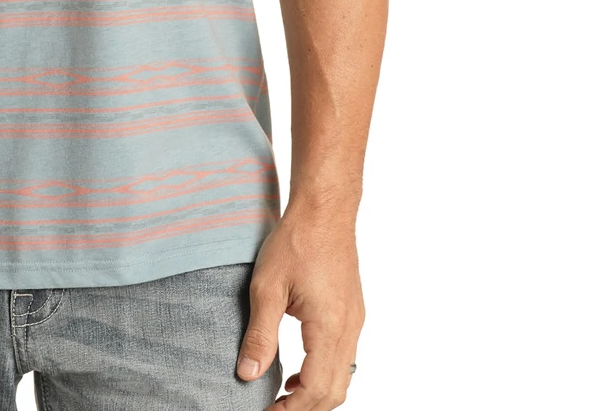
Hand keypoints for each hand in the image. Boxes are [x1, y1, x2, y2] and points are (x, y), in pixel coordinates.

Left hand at [235, 204, 364, 408]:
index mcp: (329, 328)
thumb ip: (259, 334)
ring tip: (281, 396)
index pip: (316, 389)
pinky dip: (322, 374)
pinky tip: (296, 370)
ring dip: (314, 394)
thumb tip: (247, 374)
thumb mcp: (267, 287)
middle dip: (304, 408)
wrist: (325, 210)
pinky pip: (343, 358)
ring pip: (342, 377)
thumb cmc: (296, 241)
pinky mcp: (352, 313)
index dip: (291, 409)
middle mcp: (348, 330)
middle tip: (272, 409)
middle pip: (334, 391)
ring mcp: (354, 322)